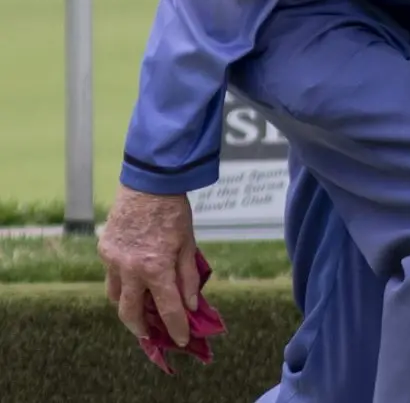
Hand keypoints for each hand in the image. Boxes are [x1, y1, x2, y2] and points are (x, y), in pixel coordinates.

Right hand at [96, 184, 201, 345]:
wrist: (148, 183)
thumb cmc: (174, 213)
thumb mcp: (189, 245)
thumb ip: (188, 278)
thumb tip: (191, 306)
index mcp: (156, 268)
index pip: (168, 309)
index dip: (176, 328)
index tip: (182, 340)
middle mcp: (130, 269)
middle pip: (129, 312)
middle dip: (140, 328)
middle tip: (150, 333)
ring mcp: (113, 260)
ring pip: (114, 295)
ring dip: (127, 305)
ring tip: (141, 307)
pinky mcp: (104, 249)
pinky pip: (110, 274)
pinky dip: (121, 281)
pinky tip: (134, 277)